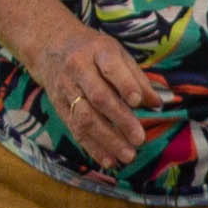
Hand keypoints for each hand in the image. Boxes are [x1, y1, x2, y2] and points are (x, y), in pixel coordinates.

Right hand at [19, 23, 159, 169]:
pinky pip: (76, 130)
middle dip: (120, 120)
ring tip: (128, 155)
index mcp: (97, 51)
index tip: (137, 101)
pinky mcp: (60, 107)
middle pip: (99, 97)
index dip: (124, 84)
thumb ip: (137, 78)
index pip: (110, 67)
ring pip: (85, 118)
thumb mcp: (116, 53)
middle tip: (139, 139)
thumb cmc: (92, 51)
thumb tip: (158, 103)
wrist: (50, 47)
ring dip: (108, 140)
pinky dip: (93, 148)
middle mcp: (78, 69)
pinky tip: (109, 160)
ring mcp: (66, 89)